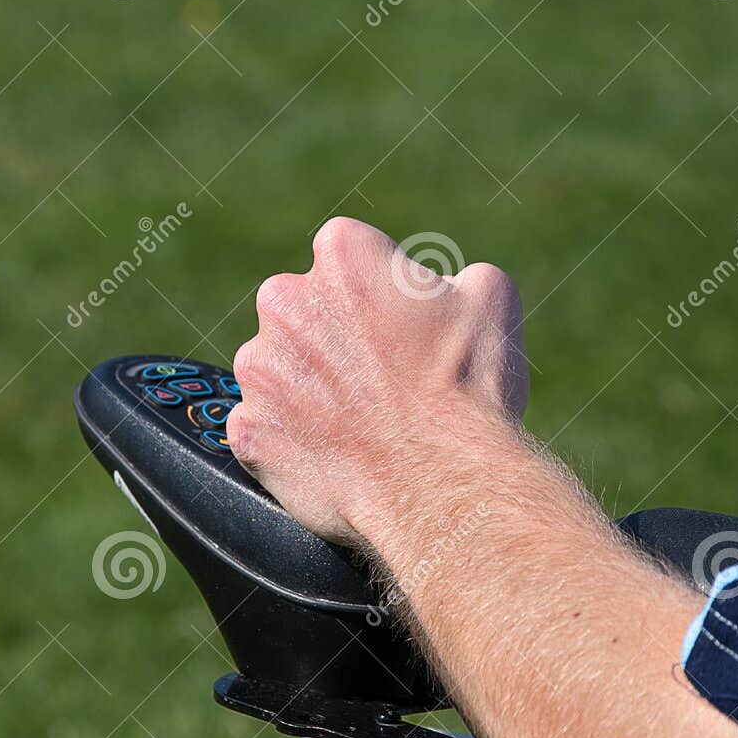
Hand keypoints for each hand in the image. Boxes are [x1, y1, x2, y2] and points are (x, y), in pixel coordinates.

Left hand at [226, 217, 528, 544]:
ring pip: (278, 368)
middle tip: (379, 376)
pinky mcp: (247, 430)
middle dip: (333, 334)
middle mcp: (284, 301)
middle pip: (302, 308)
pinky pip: (264, 426)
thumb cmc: (469, 387)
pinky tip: (336, 451)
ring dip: (308, 386)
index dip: (378, 292)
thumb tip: (438, 292)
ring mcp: (259, 369)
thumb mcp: (490, 298)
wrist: (443, 483)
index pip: (348, 256)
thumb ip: (449, 276)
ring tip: (360, 419)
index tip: (399, 325)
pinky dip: (292, 438)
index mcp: (342, 255)